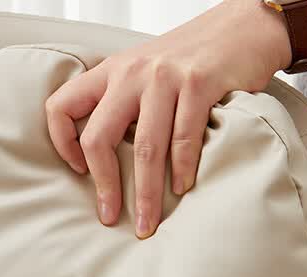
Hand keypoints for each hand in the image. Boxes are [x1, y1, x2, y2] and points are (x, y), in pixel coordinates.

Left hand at [45, 0, 291, 237]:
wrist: (246, 23)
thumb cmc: (190, 59)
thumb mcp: (143, 71)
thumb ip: (121, 104)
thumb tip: (104, 160)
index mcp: (110, 72)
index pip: (60, 107)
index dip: (62, 143)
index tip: (78, 170)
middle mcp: (131, 73)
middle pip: (99, 138)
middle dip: (104, 185)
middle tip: (111, 217)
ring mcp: (165, 77)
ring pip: (145, 148)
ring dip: (146, 194)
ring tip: (148, 223)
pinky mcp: (199, 82)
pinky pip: (184, 138)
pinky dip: (182, 170)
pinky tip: (181, 189)